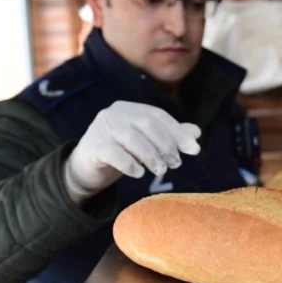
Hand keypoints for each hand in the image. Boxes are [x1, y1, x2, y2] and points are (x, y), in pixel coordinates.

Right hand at [63, 101, 200, 203]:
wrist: (85, 169)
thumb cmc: (120, 153)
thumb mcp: (145, 144)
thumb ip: (169, 136)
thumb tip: (196, 133)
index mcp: (129, 108)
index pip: (158, 116)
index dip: (177, 132)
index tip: (194, 149)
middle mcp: (114, 113)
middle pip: (146, 123)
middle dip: (166, 144)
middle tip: (176, 163)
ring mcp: (101, 128)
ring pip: (131, 137)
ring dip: (151, 155)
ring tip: (161, 170)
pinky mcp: (92, 146)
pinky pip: (114, 153)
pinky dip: (130, 164)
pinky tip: (139, 174)